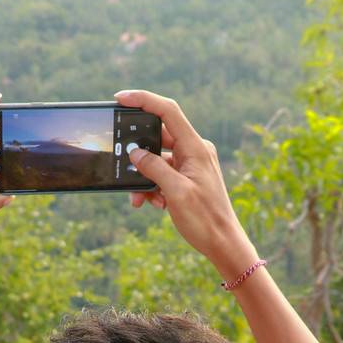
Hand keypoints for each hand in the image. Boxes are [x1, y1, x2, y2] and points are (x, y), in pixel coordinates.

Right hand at [115, 89, 257, 275]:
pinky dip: (153, 186)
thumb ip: (153, 168)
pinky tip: (153, 203)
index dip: (143, 100)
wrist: (223, 243)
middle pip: (157, 137)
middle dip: (137, 154)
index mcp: (195, 147)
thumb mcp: (175, 192)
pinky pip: (163, 174)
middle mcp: (194, 151)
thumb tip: (135, 153)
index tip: (119, 99)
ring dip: (143, 177)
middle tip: (122, 167)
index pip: (167, 111)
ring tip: (140, 199)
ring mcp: (191, 164)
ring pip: (156, 160)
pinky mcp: (187, 178)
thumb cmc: (205, 219)